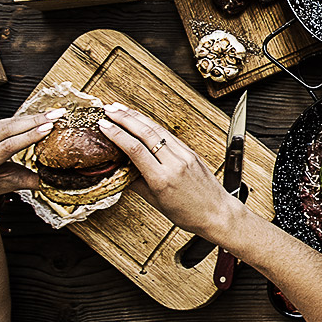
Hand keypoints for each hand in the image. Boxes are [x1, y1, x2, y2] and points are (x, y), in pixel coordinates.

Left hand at [0, 112, 56, 213]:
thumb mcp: (14, 184)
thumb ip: (36, 181)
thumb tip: (62, 179)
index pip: (6, 147)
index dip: (28, 136)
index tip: (48, 128)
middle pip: (6, 131)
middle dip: (34, 121)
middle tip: (56, 115)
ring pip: (5, 123)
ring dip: (30, 118)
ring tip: (51, 114)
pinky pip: (2, 122)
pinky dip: (22, 119)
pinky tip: (36, 117)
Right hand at [97, 104, 236, 237]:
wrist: (217, 213)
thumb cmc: (187, 213)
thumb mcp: (155, 201)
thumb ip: (136, 183)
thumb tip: (119, 169)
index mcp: (162, 179)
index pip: (135, 149)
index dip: (117, 134)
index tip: (103, 125)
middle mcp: (175, 163)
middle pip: (146, 133)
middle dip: (125, 118)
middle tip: (108, 109)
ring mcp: (185, 155)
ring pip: (159, 130)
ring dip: (138, 117)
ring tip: (120, 109)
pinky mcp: (191, 152)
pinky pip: (169, 136)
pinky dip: (153, 125)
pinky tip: (142, 120)